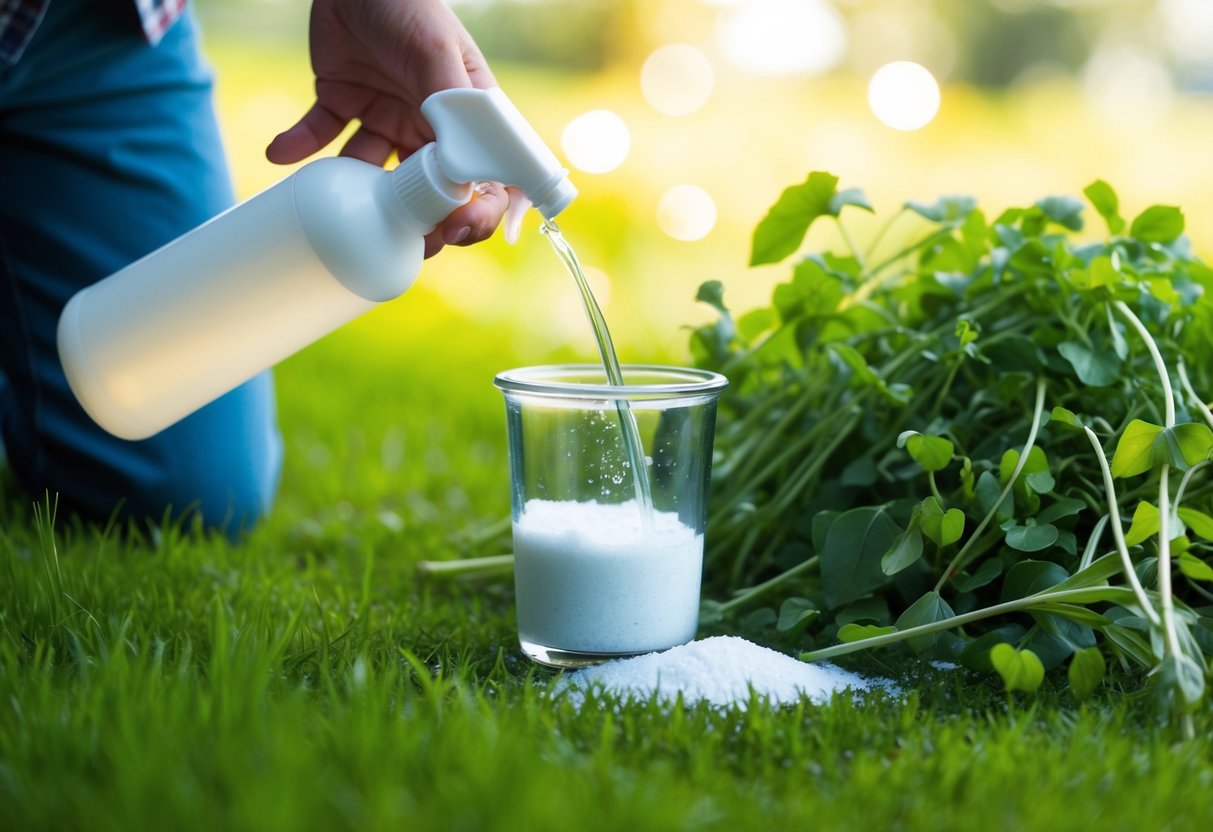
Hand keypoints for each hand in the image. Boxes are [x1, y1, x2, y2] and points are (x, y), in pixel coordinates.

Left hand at [266, 0, 507, 256]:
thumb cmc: (409, 3)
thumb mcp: (437, 52)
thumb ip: (451, 109)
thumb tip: (459, 173)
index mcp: (465, 116)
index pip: (482, 177)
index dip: (475, 211)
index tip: (456, 230)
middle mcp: (429, 122)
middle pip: (429, 190)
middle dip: (418, 222)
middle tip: (401, 244)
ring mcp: (385, 114)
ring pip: (375, 175)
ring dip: (358, 196)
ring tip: (339, 209)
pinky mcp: (343, 101)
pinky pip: (320, 136)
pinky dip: (297, 146)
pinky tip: (278, 152)